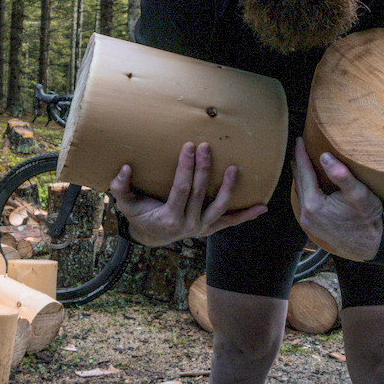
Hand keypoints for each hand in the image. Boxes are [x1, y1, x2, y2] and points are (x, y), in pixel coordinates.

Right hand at [108, 141, 267, 246]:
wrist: (152, 237)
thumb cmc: (140, 215)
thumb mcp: (126, 204)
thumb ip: (120, 188)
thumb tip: (123, 169)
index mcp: (171, 218)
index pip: (182, 189)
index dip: (186, 168)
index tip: (188, 147)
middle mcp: (189, 225)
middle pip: (200, 193)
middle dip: (203, 168)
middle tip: (206, 146)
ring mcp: (202, 228)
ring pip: (219, 207)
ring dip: (227, 188)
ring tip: (233, 169)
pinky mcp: (211, 227)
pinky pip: (231, 222)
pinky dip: (246, 216)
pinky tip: (262, 207)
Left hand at [292, 137, 382, 260]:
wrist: (372, 244)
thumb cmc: (368, 219)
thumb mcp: (358, 194)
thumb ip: (341, 175)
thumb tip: (324, 156)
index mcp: (314, 205)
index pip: (304, 173)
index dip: (301, 155)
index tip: (299, 140)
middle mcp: (307, 214)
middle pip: (299, 182)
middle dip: (298, 163)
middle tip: (298, 146)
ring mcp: (309, 222)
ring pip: (300, 192)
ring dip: (301, 175)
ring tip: (302, 160)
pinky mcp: (314, 226)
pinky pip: (304, 201)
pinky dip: (305, 187)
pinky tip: (309, 182)